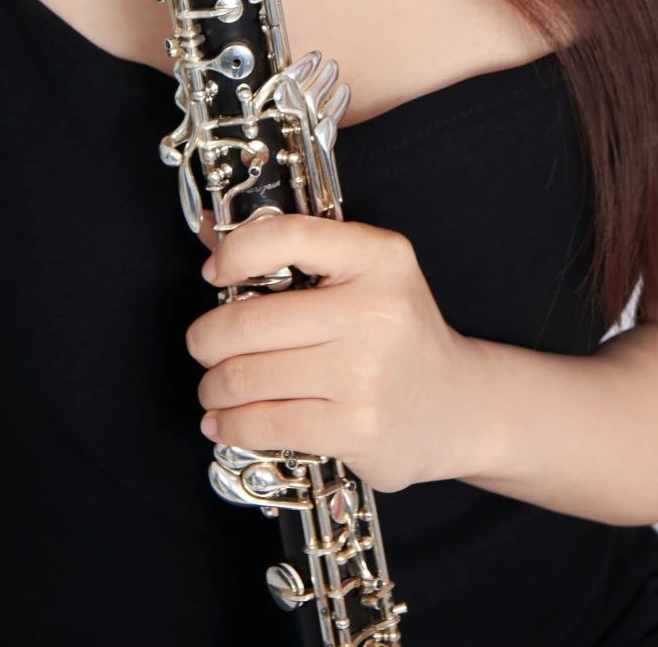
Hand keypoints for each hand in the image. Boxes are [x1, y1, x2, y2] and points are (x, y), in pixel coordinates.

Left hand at [184, 209, 478, 493]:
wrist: (455, 404)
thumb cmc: (395, 332)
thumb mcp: (360, 274)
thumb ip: (288, 251)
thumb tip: (207, 230)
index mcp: (378, 257)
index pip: (286, 237)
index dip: (234, 252)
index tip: (215, 273)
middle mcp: (376, 310)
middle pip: (251, 321)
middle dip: (207, 339)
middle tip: (203, 345)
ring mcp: (368, 373)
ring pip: (249, 378)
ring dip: (215, 386)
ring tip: (215, 386)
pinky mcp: (357, 427)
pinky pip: (268, 425)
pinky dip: (233, 425)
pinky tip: (226, 421)